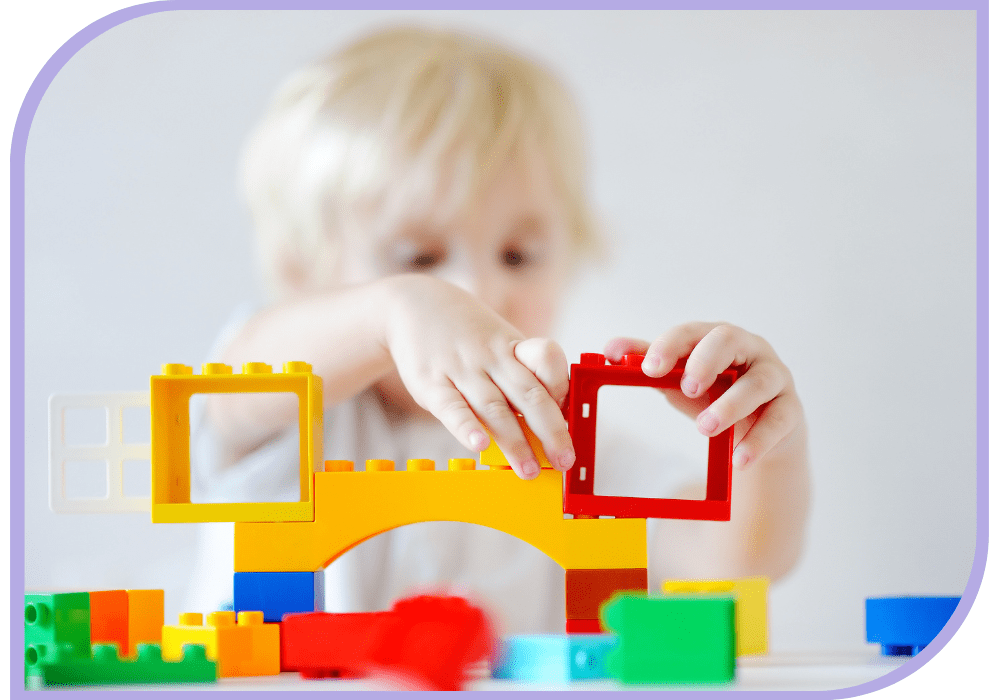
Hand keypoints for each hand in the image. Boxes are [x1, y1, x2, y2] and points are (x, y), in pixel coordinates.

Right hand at [383, 275, 574, 478]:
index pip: (547, 359)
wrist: (414, 303)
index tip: (571, 416)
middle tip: (564, 461)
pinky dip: (466, 427)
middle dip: (551, 431)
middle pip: (529, 394)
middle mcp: (491, 357)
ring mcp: (461, 369)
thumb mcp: (499, 341)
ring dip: (515, 442)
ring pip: (494, 408)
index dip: (562, 387)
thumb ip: (521, 374)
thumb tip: (550, 420)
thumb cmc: (466, 333)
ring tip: (529, 471)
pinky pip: (451, 407)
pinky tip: (479, 445)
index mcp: (513, 347)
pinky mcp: (430, 382)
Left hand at [604, 323, 803, 469]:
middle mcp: (748, 349)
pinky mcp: (791, 408)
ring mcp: (774, 376)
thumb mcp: (678, 379)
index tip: (647, 368)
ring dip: (729, 406)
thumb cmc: (713, 393)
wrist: (758, 427)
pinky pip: (778, 420)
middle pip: (728, 340)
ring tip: (704, 428)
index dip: (669, 346)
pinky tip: (739, 459)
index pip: (691, 332)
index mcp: (714, 337)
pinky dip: (758, 440)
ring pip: (756, 383)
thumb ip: (646, 363)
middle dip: (705, 362)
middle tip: (686, 387)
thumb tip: (610, 350)